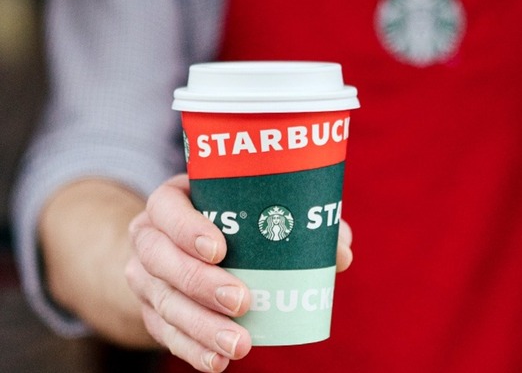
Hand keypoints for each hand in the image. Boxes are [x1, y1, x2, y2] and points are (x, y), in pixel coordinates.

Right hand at [125, 174, 353, 371]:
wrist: (175, 248)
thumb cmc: (230, 221)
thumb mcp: (254, 210)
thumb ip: (299, 221)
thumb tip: (340, 252)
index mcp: (173, 201)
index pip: (167, 207)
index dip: (188, 228)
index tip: (220, 249)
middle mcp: (149, 236)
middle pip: (161, 259)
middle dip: (201, 284)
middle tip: (242, 301)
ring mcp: (144, 277)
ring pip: (164, 302)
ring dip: (201, 327)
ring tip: (239, 344)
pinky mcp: (150, 311)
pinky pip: (165, 334)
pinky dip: (192, 350)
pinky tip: (218, 361)